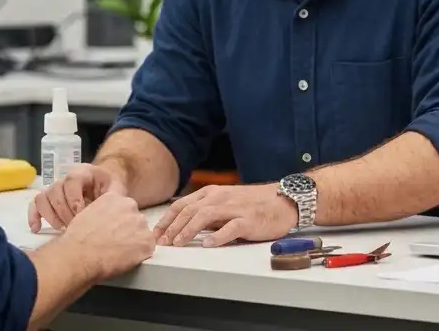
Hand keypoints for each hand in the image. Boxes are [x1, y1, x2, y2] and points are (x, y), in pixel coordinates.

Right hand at [29, 163, 126, 231]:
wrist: (104, 190)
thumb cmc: (111, 192)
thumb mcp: (117, 191)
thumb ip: (115, 196)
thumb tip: (112, 207)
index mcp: (84, 172)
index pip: (72, 179)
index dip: (74, 198)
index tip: (81, 214)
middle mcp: (66, 179)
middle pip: (56, 190)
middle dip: (64, 212)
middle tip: (75, 227)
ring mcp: (55, 189)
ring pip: (43, 197)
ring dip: (51, 216)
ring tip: (64, 229)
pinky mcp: (48, 200)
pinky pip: (35, 205)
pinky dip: (34, 216)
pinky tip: (37, 229)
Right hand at [57, 192, 156, 279]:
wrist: (81, 255)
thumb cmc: (78, 239)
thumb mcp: (87, 214)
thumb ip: (102, 212)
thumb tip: (105, 220)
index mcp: (115, 198)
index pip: (124, 203)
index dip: (120, 218)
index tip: (116, 226)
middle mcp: (131, 206)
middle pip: (135, 219)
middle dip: (128, 229)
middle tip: (115, 241)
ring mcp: (141, 224)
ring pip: (142, 234)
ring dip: (134, 242)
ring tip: (118, 252)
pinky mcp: (147, 242)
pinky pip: (147, 249)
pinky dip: (139, 256)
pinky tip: (125, 259)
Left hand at [152, 184, 296, 247]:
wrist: (282, 200)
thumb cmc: (253, 203)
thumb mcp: (225, 201)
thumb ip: (206, 210)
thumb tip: (183, 224)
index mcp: (212, 193)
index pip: (182, 205)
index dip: (167, 219)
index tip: (156, 233)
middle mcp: (220, 198)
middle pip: (190, 210)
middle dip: (172, 227)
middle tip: (162, 242)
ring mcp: (234, 208)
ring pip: (205, 216)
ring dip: (188, 230)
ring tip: (178, 244)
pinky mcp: (248, 220)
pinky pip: (230, 228)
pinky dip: (217, 236)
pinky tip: (207, 245)